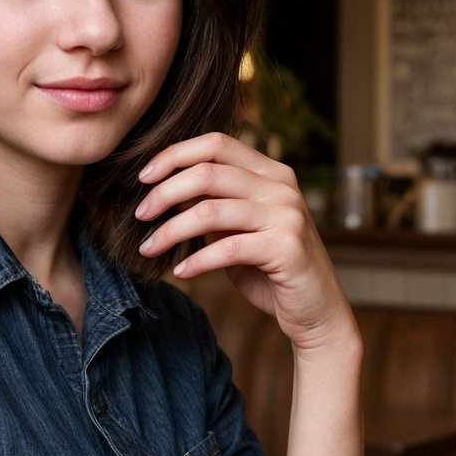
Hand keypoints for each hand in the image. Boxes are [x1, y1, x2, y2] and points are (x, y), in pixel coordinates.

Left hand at [136, 131, 354, 354]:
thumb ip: (212, 207)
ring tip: (148, 247)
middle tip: (139, 216)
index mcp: (272, 173)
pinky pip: (227, 248)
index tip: (144, 176)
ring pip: (211, 211)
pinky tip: (180, 272)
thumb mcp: (237, 232)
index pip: (217, 144)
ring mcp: (288, 215)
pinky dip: (197, 261)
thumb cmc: (270, 271)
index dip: (176, 154)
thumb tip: (164, 192)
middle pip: (208, 173)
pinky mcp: (288, 248)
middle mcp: (282, 187)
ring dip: (171, 230)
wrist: (315, 312)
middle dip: (164, 193)